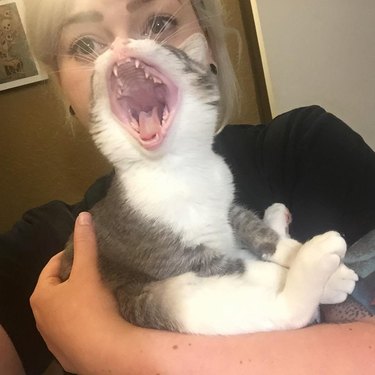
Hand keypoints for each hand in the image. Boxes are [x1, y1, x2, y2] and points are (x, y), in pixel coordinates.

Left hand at [30, 212, 122, 372]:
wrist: (106, 353)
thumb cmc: (91, 308)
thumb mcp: (88, 271)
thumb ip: (85, 243)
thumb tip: (83, 215)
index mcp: (40, 297)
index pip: (51, 267)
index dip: (68, 254)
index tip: (85, 251)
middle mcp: (41, 319)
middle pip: (57, 288)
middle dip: (73, 277)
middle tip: (93, 270)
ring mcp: (53, 337)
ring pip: (65, 308)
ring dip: (77, 298)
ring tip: (97, 291)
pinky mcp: (66, 351)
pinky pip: (73, 326)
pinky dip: (82, 317)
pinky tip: (98, 315)